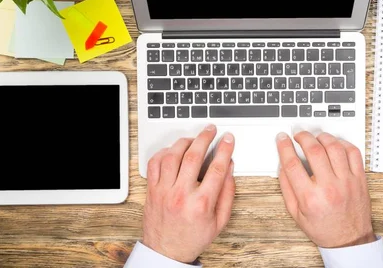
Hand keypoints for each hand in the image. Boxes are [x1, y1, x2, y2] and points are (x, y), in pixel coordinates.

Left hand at [142, 125, 234, 262]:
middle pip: (193, 156)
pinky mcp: (152, 190)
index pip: (216, 168)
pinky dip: (164, 152)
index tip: (228, 140)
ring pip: (172, 156)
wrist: (166, 252)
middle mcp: (181, 195)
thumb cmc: (192, 237)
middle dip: (205, 138)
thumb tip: (229, 170)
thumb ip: (227, 195)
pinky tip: (174, 150)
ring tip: (194, 138)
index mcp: (201, 204)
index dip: (225, 150)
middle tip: (211, 130)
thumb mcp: (219, 222)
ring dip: (184, 142)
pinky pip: (155, 163)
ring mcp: (164, 191)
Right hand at [276, 131, 374, 247]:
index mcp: (310, 198)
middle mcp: (329, 188)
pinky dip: (342, 143)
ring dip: (322, 137)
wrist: (349, 240)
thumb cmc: (324, 228)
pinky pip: (353, 152)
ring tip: (316, 138)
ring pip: (334, 147)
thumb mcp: (296, 213)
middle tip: (298, 135)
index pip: (292, 163)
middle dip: (302, 137)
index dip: (284, 146)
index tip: (282, 138)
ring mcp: (346, 182)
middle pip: (314, 150)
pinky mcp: (359, 179)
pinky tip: (335, 145)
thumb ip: (287, 188)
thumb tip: (282, 165)